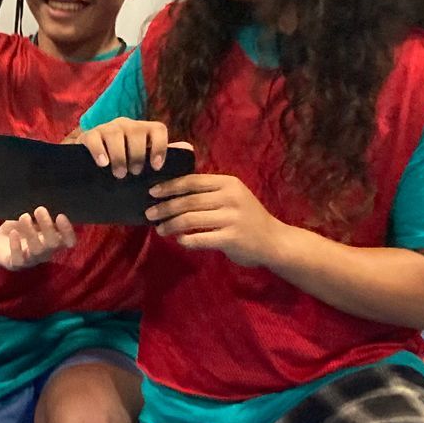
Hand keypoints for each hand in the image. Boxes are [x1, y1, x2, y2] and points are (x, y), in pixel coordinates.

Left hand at [0, 207, 75, 270]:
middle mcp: (45, 252)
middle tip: (39, 209)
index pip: (68, 241)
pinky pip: (19, 259)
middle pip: (53, 244)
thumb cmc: (18, 229)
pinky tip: (13, 233)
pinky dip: (16, 245)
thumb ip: (39, 215)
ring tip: (24, 216)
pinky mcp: (15, 264)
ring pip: (37, 250)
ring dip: (32, 232)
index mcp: (52, 241)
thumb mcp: (30, 218)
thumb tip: (46, 201)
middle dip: (48, 225)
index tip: (60, 215)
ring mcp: (30, 260)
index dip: (67, 231)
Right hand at [79, 118, 169, 177]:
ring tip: (120, 174)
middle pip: (136, 132)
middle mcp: (127, 125)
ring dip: (119, 156)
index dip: (160, 147)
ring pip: (116, 135)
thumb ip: (162, 154)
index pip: (158, 129)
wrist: (92, 162)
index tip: (156, 167)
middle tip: (134, 173)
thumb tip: (188, 148)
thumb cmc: (125, 162)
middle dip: (137, 155)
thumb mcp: (144, 159)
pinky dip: (99, 151)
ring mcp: (107, 128)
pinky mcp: (89, 135)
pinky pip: (95, 139)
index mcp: (144, 130)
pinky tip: (103, 164)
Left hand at [146, 172, 281, 264]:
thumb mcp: (232, 197)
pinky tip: (179, 240)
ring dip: (170, 225)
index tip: (152, 192)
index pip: (192, 181)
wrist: (273, 241)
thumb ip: (208, 193)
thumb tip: (171, 193)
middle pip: (188, 201)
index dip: (170, 186)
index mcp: (228, 184)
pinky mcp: (231, 238)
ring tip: (159, 229)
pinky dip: (186, 240)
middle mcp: (230, 198)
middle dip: (165, 207)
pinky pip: (200, 239)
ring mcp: (232, 218)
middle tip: (149, 214)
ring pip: (190, 220)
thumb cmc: (247, 218)